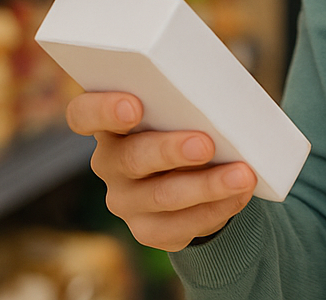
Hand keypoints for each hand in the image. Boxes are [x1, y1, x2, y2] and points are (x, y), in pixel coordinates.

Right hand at [67, 91, 256, 251]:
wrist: (196, 174)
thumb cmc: (189, 123)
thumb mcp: (182, 107)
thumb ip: (188, 99)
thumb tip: (224, 94)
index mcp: (110, 123)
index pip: (83, 114)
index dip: (102, 110)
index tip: (134, 106)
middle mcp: (109, 163)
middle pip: (131, 158)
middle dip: (171, 151)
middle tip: (206, 144)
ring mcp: (126, 201)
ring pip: (162, 196)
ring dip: (207, 186)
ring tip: (242, 175)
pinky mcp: (148, 230)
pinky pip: (181, 226)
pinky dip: (216, 209)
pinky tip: (239, 195)